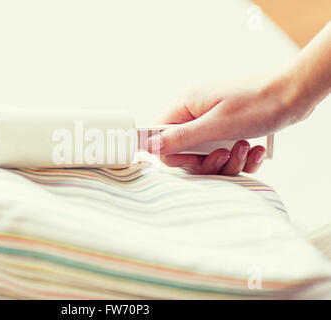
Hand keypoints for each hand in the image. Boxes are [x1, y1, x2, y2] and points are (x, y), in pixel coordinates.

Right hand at [146, 76, 309, 174]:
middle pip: (185, 151)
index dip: (172, 153)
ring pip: (206, 156)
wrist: (294, 95)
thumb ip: (181, 137)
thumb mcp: (215, 125)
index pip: (159, 135)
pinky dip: (241, 158)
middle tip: (225, 154)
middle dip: (207, 161)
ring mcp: (212, 123)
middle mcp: (195, 114)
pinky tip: (256, 149)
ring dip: (228, 160)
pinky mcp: (228, 130)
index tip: (193, 159)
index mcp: (186, 106)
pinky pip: (225, 154)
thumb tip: (149, 145)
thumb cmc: (257, 104)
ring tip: (246, 147)